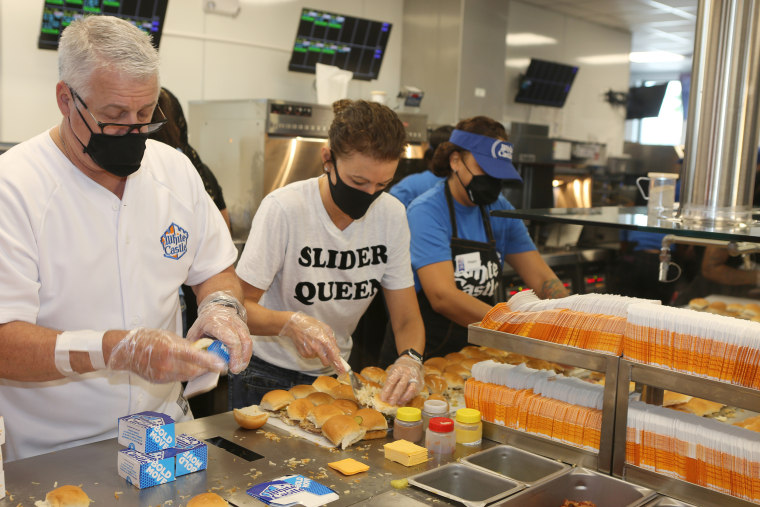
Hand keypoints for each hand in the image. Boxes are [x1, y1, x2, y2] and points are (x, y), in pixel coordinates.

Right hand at [107, 328, 225, 382]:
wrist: (127, 351)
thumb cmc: (148, 339)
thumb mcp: (170, 336)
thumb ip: (186, 345)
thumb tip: (202, 349)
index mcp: (170, 350)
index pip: (194, 357)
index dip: (209, 362)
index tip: (221, 364)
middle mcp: (167, 364)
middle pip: (194, 371)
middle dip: (207, 369)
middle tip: (216, 365)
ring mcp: (163, 375)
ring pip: (187, 377)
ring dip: (198, 372)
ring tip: (205, 366)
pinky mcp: (160, 381)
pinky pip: (178, 379)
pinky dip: (186, 374)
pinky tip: (188, 368)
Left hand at [186, 291, 251, 373]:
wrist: (216, 306)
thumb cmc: (205, 321)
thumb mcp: (195, 332)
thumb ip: (196, 346)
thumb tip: (198, 362)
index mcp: (215, 323)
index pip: (230, 340)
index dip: (234, 355)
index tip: (232, 367)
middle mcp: (230, 321)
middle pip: (243, 341)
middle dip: (242, 358)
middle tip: (237, 369)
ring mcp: (239, 323)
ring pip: (248, 340)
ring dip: (246, 356)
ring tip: (240, 367)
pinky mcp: (244, 326)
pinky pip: (248, 340)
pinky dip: (246, 352)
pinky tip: (242, 360)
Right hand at [280, 312, 342, 372]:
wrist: (294, 325)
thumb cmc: (310, 325)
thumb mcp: (325, 328)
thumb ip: (332, 340)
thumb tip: (337, 351)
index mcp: (324, 340)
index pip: (333, 355)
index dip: (338, 364)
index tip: (342, 370)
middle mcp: (317, 348)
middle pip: (325, 362)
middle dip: (327, 360)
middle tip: (326, 354)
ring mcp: (309, 352)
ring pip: (318, 358)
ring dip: (318, 353)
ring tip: (313, 342)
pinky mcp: (303, 354)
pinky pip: (311, 356)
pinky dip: (311, 352)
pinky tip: (308, 344)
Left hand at [380, 355, 422, 405]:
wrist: (411, 363)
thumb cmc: (399, 370)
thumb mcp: (392, 373)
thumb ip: (389, 384)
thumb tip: (385, 397)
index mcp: (398, 369)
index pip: (391, 381)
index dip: (387, 391)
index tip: (383, 399)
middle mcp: (407, 373)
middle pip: (401, 385)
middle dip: (395, 396)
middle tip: (390, 403)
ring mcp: (415, 378)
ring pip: (410, 389)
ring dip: (404, 398)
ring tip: (398, 403)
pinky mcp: (419, 383)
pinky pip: (415, 392)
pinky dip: (408, 397)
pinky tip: (403, 401)